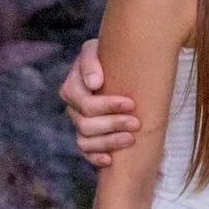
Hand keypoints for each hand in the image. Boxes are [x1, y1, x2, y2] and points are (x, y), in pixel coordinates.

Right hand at [62, 38, 139, 166]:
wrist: (118, 66)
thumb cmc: (111, 55)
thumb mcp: (99, 49)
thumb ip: (91, 61)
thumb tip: (94, 83)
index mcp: (72, 87)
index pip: (85, 103)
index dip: (108, 106)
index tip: (131, 103)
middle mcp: (73, 108)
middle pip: (86, 124)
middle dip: (113, 124)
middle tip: (136, 123)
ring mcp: (79, 124)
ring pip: (85, 141)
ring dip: (108, 142)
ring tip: (131, 139)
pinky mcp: (88, 137)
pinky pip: (86, 153)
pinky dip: (96, 158)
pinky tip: (111, 160)